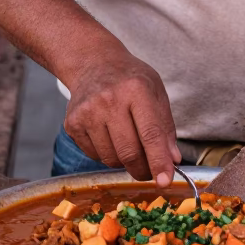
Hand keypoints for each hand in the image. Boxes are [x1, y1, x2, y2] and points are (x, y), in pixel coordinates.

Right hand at [63, 40, 180, 184]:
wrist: (93, 64)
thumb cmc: (130, 80)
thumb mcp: (156, 93)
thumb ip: (166, 127)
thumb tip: (173, 160)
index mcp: (136, 89)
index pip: (150, 134)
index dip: (158, 161)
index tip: (165, 181)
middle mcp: (109, 99)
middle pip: (129, 152)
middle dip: (143, 169)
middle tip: (149, 171)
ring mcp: (87, 112)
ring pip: (111, 158)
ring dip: (124, 161)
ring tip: (128, 143)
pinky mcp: (72, 123)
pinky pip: (95, 155)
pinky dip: (107, 154)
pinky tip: (109, 135)